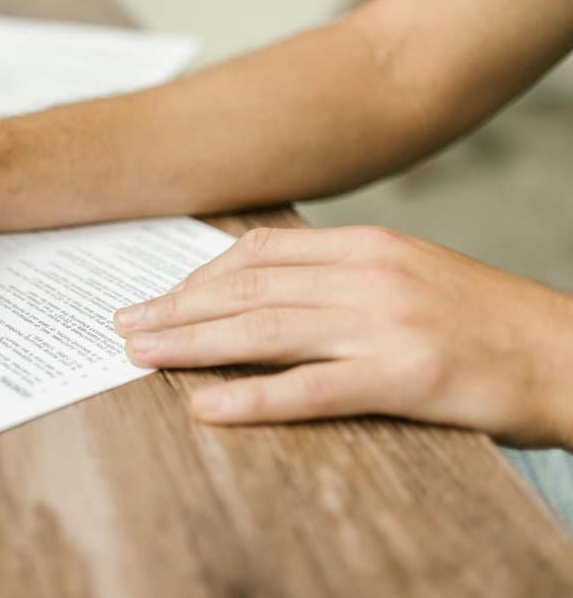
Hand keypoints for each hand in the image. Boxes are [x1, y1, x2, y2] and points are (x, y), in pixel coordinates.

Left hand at [113, 226, 572, 447]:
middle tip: (124, 326)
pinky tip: (207, 407)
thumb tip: (262, 289)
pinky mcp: (406, 376)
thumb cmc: (484, 320)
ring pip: (264, 330)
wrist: (571, 354)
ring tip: (139, 356)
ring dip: (192, 344)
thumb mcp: (407, 274)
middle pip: (247, 289)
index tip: (158, 297)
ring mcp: (385, 323)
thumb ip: (339, 275)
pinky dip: (252, 398)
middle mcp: (368, 274)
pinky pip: (310, 389)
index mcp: (366, 245)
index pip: (259, 253)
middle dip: (176, 308)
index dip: (197, 277)